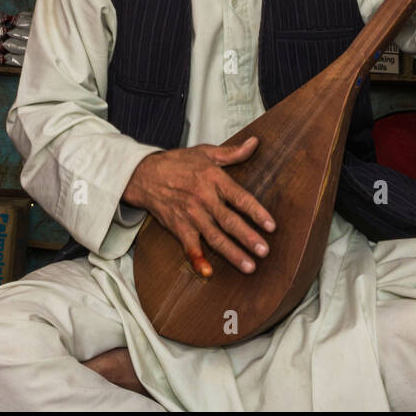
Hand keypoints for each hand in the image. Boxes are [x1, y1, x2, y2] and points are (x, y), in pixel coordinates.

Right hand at [123, 137, 274, 276]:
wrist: (143, 174)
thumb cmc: (177, 162)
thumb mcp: (206, 152)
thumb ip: (233, 152)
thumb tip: (255, 142)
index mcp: (214, 179)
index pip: (240, 197)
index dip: (256, 212)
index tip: (271, 225)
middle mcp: (203, 198)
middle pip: (229, 221)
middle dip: (248, 238)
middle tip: (265, 251)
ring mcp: (190, 214)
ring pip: (214, 237)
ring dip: (232, 253)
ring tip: (249, 267)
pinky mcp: (178, 226)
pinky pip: (189, 246)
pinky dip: (197, 259)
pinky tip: (208, 272)